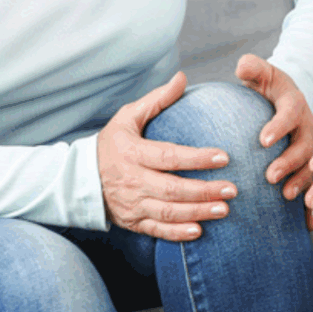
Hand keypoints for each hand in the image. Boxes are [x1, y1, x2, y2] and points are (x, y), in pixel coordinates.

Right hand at [96, 71, 237, 241]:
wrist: (80, 179)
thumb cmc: (111, 143)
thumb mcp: (128, 117)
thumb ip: (157, 99)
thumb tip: (182, 78)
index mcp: (132, 153)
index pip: (169, 156)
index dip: (197, 158)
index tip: (223, 156)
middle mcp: (132, 180)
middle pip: (172, 189)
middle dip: (204, 190)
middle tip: (232, 188)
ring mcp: (132, 204)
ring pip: (168, 212)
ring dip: (198, 212)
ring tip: (224, 208)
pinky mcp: (132, 221)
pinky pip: (157, 231)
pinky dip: (177, 234)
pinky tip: (199, 231)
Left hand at [236, 54, 312, 230]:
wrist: (288, 100)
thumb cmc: (269, 87)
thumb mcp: (262, 73)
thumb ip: (253, 68)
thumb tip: (242, 64)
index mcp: (295, 104)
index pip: (289, 114)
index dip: (278, 126)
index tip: (262, 140)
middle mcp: (307, 127)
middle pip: (304, 146)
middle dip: (289, 162)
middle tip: (270, 177)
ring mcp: (312, 147)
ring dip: (302, 183)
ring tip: (287, 199)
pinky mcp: (311, 164)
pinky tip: (309, 224)